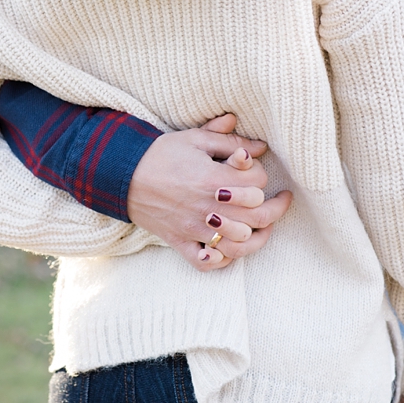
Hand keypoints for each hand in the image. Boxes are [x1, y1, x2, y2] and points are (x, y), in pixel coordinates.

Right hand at [126, 113, 292, 271]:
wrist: (122, 174)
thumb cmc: (160, 154)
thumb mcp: (194, 139)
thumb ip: (228, 141)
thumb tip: (259, 147)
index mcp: (214, 179)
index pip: (257, 184)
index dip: (261, 175)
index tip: (255, 171)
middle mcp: (208, 207)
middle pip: (257, 217)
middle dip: (275, 209)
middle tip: (281, 201)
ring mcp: (194, 228)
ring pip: (239, 244)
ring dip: (256, 237)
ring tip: (263, 228)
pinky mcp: (180, 242)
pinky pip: (205, 263)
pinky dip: (220, 261)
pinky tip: (228, 250)